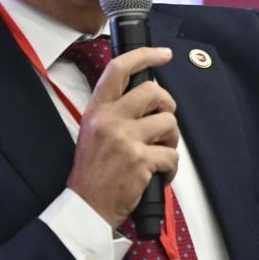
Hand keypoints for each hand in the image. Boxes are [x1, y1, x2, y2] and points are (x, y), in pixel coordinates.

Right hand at [68, 47, 179, 227]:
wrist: (86, 205)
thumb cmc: (93, 171)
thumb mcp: (93, 131)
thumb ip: (116, 111)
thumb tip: (149, 96)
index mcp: (97, 109)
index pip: (119, 69)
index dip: (145, 55)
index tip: (163, 54)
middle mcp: (110, 119)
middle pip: (154, 92)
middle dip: (167, 106)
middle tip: (163, 122)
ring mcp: (125, 139)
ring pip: (169, 123)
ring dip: (171, 139)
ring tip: (159, 152)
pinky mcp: (140, 160)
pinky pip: (172, 155)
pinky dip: (171, 168)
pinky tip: (159, 175)